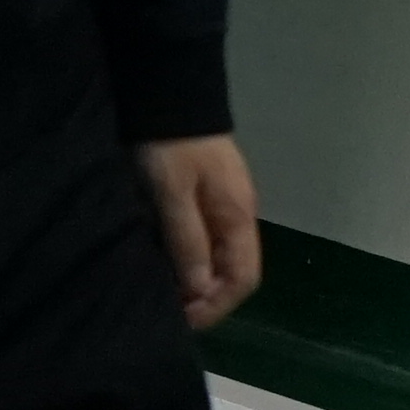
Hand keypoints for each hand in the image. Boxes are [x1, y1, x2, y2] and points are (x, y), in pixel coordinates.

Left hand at [138, 135, 262, 330]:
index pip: (243, 278)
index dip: (217, 305)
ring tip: (166, 290)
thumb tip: (200, 290)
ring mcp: (224, 201)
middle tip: (171, 310)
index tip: (184, 319)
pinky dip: (190, 256)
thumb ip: (188, 240)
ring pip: (220, 255)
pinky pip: (206, 237)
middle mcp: (238, 213)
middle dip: (207, 297)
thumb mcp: (174, 193)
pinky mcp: (206, 191)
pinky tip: (167, 259)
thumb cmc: (170, 145)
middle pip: (234, 270)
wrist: (170, 90)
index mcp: (238, 216)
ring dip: (197, 277)